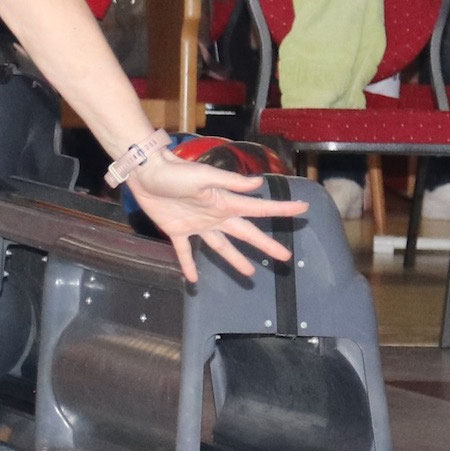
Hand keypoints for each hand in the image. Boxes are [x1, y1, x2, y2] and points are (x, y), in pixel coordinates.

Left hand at [125, 150, 306, 283]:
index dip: (281, 209)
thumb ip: (231, 182)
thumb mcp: (205, 175)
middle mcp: (215, 216)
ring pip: (221, 246)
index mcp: (225, 202)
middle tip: (285, 257)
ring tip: (250, 273)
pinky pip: (185, 252)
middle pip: (246, 233)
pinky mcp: (177, 231)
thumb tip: (258, 183)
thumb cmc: (176, 171)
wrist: (146, 173)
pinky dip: (189, 265)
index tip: (303, 209)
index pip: (258, 209)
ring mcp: (197, 225)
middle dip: (265, 244)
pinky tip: (194, 279)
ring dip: (235, 259)